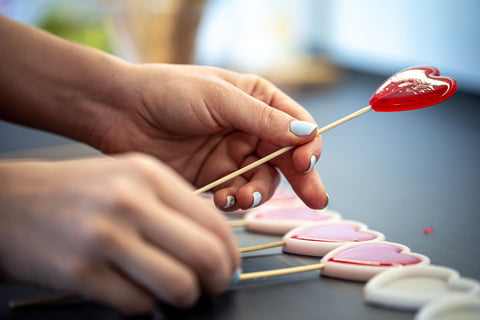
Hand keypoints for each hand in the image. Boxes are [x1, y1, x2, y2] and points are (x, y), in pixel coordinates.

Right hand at [0, 153, 239, 313]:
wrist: (11, 202)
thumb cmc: (78, 192)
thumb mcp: (130, 180)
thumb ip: (174, 207)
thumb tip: (218, 247)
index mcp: (149, 175)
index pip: (215, 222)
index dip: (231, 253)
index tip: (229, 266)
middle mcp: (130, 202)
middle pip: (205, 255)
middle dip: (218, 280)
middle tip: (212, 286)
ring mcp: (104, 238)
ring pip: (178, 285)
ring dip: (185, 297)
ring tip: (176, 292)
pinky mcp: (80, 272)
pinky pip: (139, 304)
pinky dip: (146, 305)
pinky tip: (136, 291)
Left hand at [90, 64, 326, 209]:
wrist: (120, 112)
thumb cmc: (169, 92)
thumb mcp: (220, 98)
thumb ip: (263, 119)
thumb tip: (308, 133)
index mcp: (258, 101)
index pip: (298, 127)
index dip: (307, 146)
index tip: (305, 162)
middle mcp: (249, 130)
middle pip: (287, 159)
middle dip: (302, 180)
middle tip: (316, 200)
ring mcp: (231, 156)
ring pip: (263, 181)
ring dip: (260, 192)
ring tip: (244, 197)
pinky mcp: (213, 178)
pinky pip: (236, 194)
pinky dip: (236, 201)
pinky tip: (224, 200)